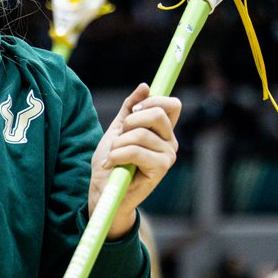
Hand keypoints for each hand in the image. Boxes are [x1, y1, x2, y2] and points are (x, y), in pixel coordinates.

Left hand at [88, 83, 180, 237]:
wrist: (104, 191)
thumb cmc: (111, 161)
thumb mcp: (117, 129)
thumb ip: (130, 108)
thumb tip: (145, 86)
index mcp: (163, 131)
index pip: (172, 105)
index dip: (153, 101)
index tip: (133, 110)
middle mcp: (171, 142)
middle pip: (157, 114)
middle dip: (130, 121)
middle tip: (119, 136)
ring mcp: (168, 156)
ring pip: (141, 134)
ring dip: (118, 143)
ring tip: (111, 155)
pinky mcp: (160, 170)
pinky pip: (135, 151)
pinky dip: (117, 155)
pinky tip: (110, 164)